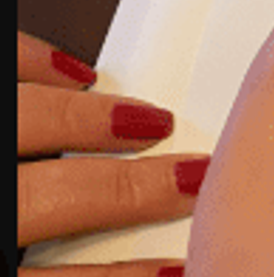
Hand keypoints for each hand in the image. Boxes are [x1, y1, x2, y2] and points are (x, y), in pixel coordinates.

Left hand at [17, 30, 207, 276]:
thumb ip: (50, 272)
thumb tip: (148, 266)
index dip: (128, 273)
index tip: (180, 267)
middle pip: (63, 193)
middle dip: (136, 187)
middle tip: (193, 180)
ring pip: (35, 122)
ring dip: (100, 122)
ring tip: (151, 123)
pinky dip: (36, 62)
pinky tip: (73, 73)